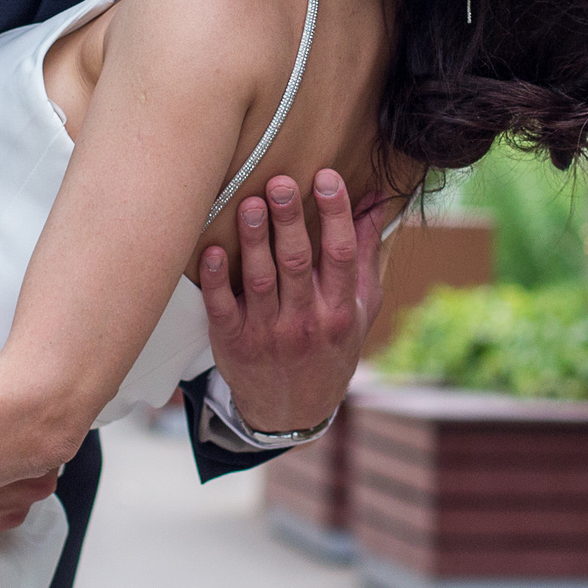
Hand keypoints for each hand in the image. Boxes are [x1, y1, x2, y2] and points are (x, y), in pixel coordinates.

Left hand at [197, 169, 388, 436]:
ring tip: (249, 203)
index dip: (335, 213)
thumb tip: (376, 202)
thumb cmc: (330, 349)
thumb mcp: (360, 309)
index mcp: (341, 310)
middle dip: (289, 219)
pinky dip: (217, 278)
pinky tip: (212, 250)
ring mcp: (268, 333)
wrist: (293, 411)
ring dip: (253, 239)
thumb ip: (365, 254)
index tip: (326, 177)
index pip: (341, 254)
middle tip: (279, 182)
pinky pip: (223, 306)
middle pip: (297, 262)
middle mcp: (306, 322)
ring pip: (260, 279)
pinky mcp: (233, 342)